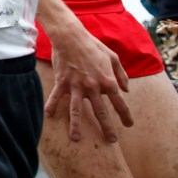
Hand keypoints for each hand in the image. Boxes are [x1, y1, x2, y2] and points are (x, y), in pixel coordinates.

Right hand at [45, 28, 132, 142]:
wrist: (71, 36)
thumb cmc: (93, 45)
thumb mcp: (113, 57)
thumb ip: (121, 74)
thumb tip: (126, 89)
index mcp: (107, 80)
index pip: (119, 102)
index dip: (125, 115)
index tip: (129, 125)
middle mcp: (93, 86)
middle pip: (101, 111)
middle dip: (107, 128)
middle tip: (111, 140)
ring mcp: (76, 85)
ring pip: (77, 109)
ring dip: (76, 125)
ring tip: (75, 138)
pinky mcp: (62, 82)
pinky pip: (56, 96)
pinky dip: (52, 106)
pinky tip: (48, 115)